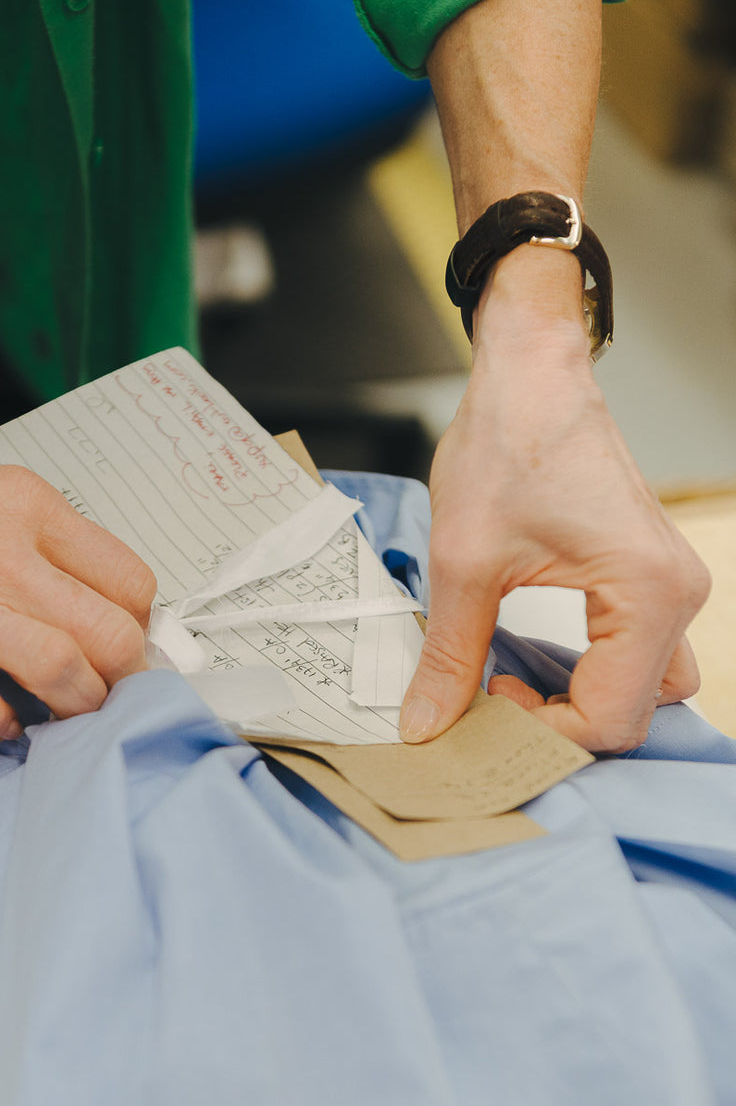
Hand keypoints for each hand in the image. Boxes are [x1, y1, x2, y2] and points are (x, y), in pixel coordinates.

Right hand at [0, 391, 155, 740]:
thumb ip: (33, 539)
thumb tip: (88, 597)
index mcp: (28, 508)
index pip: (131, 584)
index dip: (138, 629)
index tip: (123, 650)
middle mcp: (2, 555)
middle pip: (113, 636)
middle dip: (122, 682)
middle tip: (105, 697)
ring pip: (61, 669)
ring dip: (73, 710)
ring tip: (58, 717)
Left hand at [400, 252, 709, 753]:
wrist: (531, 372)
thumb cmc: (508, 442)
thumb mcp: (463, 562)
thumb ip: (451, 655)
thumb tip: (427, 726)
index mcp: (647, 594)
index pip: (610, 719)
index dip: (541, 733)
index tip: (484, 705)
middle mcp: (678, 595)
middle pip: (633, 714)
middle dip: (558, 725)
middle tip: (489, 700)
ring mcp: (672, 587)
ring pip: (644, 691)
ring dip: (578, 702)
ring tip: (508, 681)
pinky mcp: (651, 579)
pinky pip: (636, 657)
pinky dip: (588, 674)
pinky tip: (528, 660)